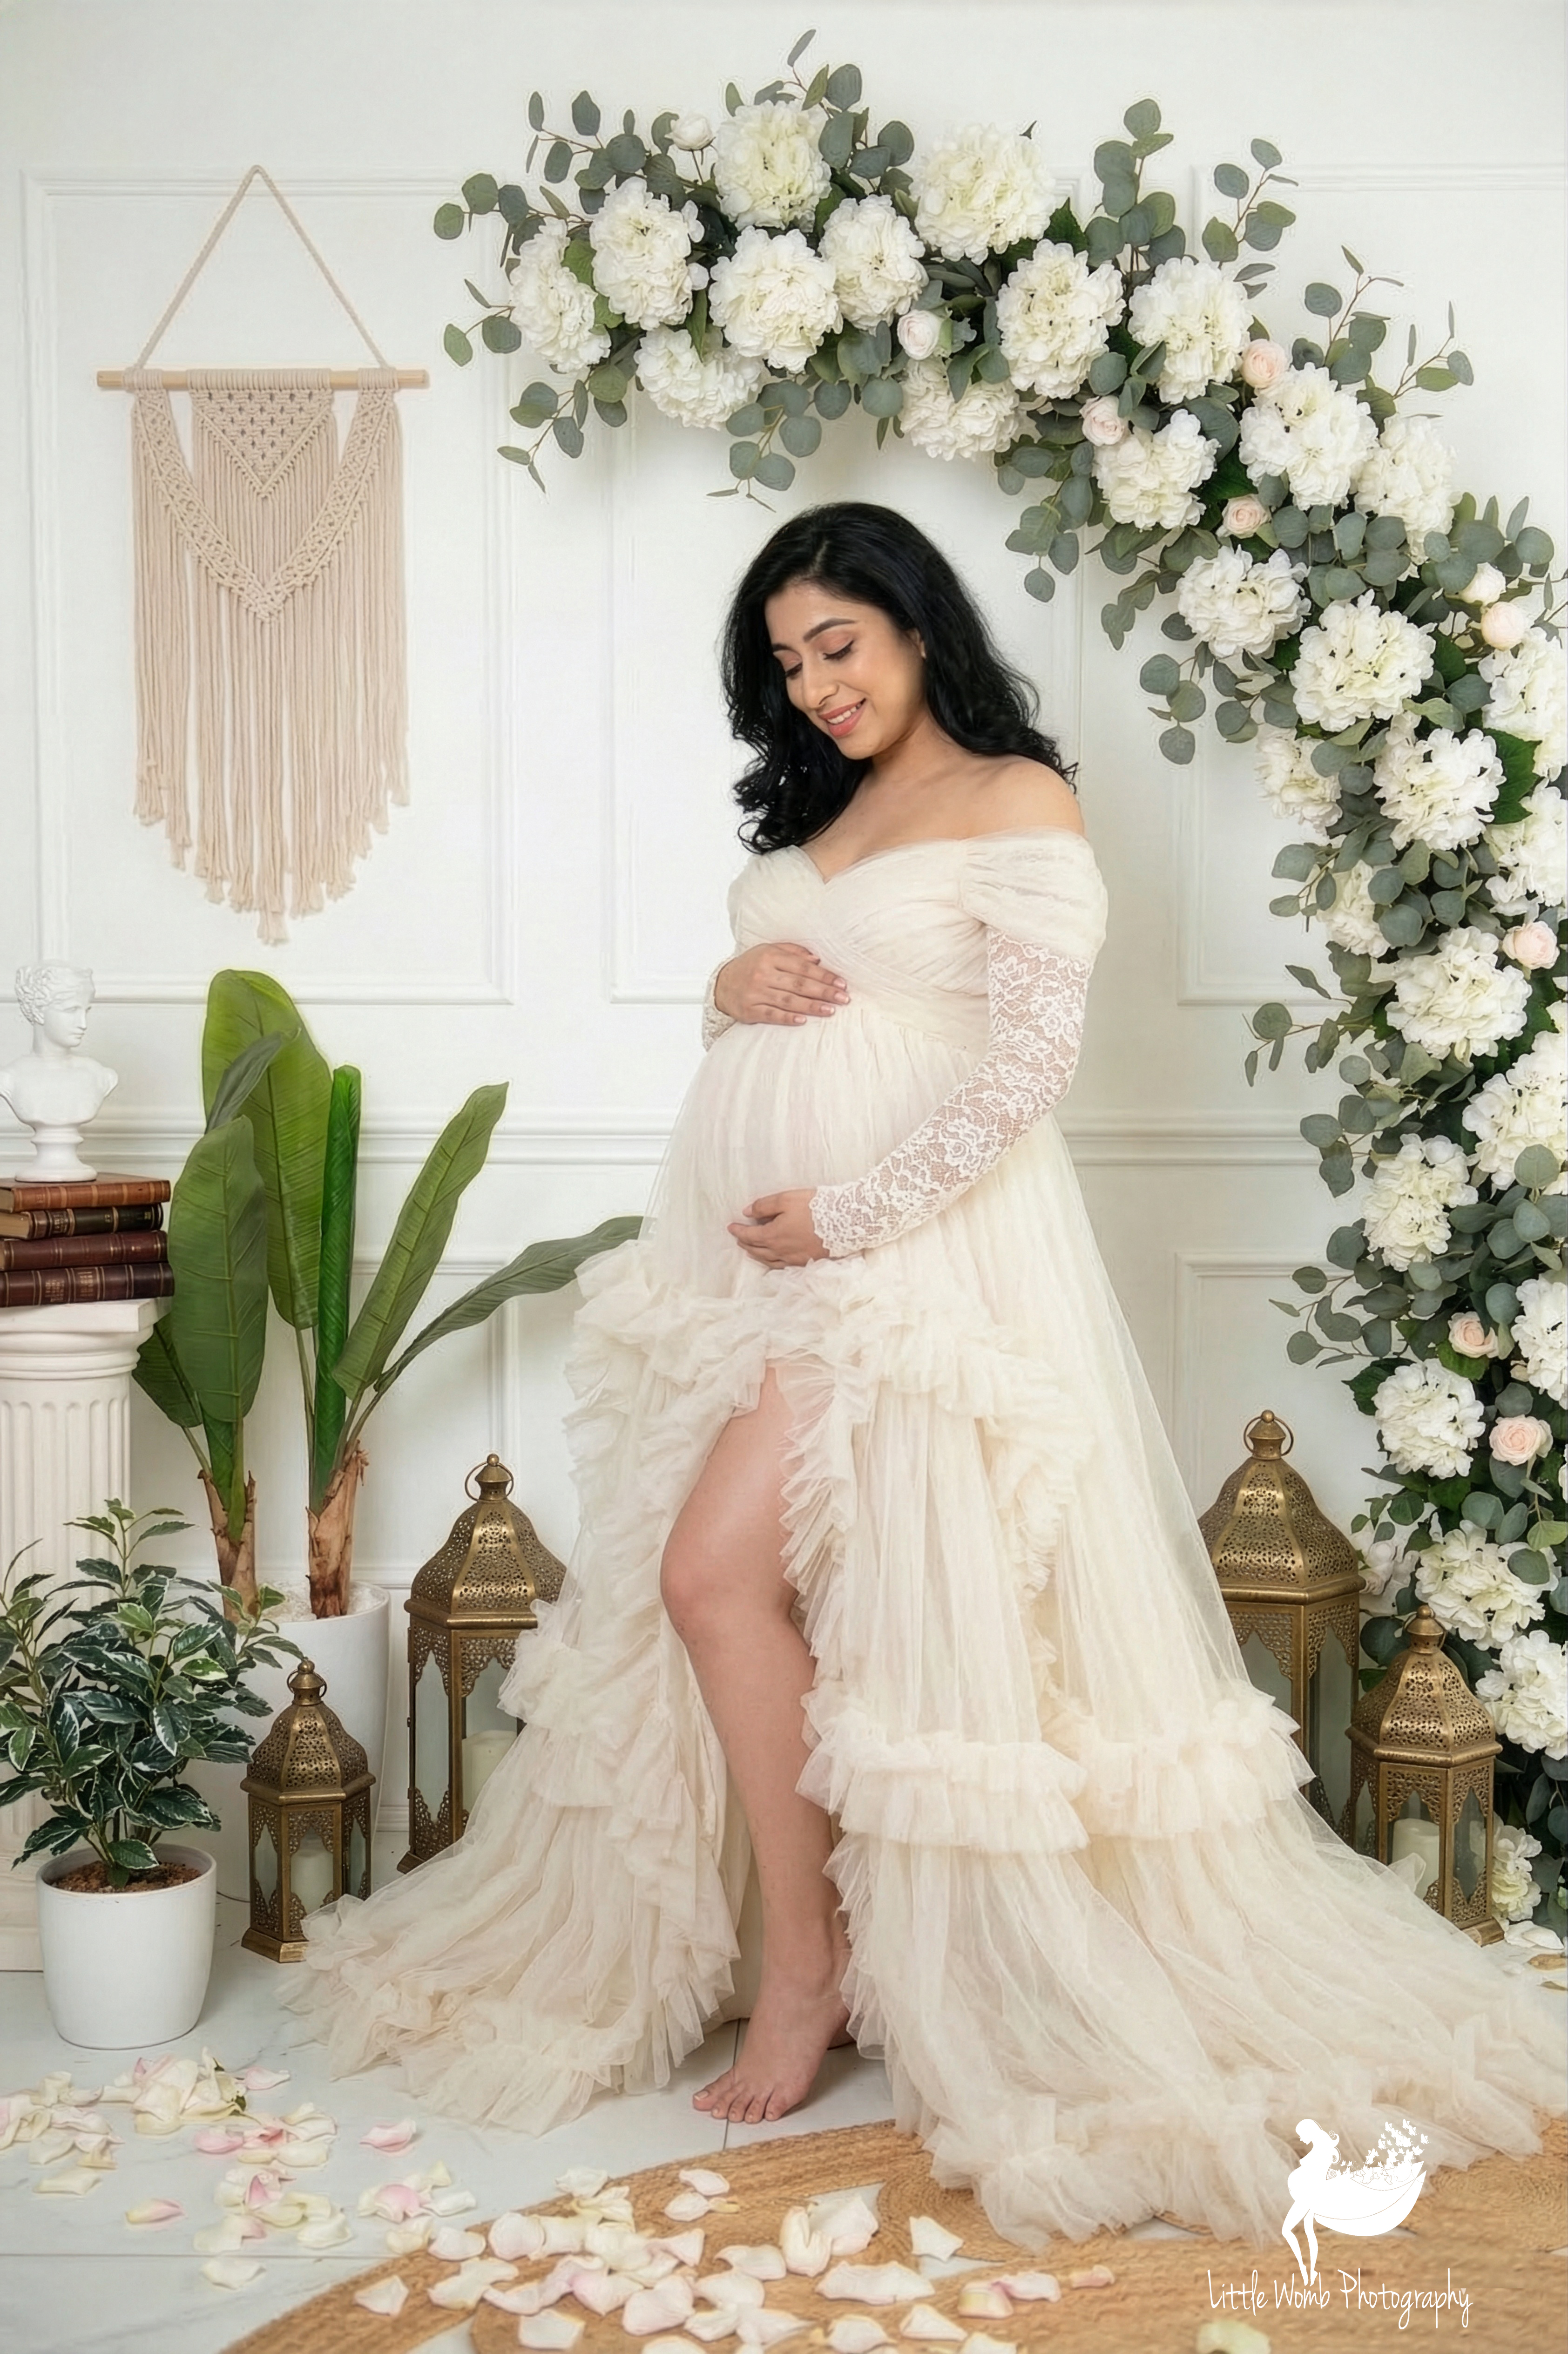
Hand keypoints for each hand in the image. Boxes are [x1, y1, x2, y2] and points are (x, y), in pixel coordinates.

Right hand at [715, 942, 848, 1024]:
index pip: (803, 967)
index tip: (841, 983)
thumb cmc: (751, 966)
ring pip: (788, 1000)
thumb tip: (817, 960)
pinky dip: (787, 1018)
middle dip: (823, 991)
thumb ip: (793, 952)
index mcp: (770, 957)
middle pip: (799, 984)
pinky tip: (803, 1020)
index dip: (824, 975)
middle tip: (843, 998)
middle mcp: (763, 974)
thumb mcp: (768, 951)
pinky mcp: (749, 1010)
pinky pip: (771, 1015)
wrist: (721, 984)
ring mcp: (755, 993)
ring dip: (811, 1006)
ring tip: (830, 1010)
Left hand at [729, 1189, 829, 1265]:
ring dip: (756, 1254)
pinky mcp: (806, 1261)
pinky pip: (782, 1265)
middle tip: (739, 1238)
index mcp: (773, 1235)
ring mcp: (793, 1258)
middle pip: (756, 1249)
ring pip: (768, 1260)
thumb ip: (764, 1206)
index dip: (738, 1231)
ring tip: (750, 1250)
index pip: (749, 1235)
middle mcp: (780, 1250)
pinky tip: (772, 1260)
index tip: (730, 1227)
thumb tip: (747, 1212)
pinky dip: (772, 1262)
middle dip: (745, 1243)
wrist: (844, 1222)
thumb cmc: (814, 1207)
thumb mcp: (786, 1199)